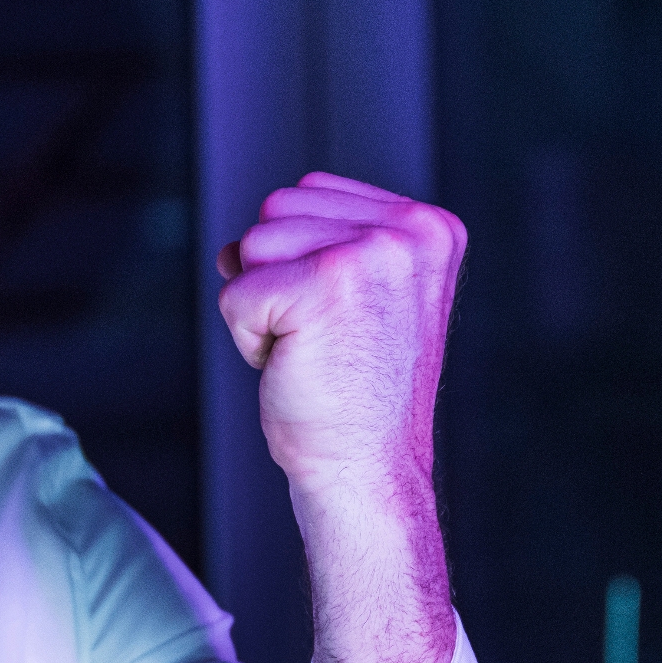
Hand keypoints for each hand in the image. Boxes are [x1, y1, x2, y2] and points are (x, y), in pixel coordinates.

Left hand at [216, 173, 461, 493]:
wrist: (368, 469)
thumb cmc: (353, 395)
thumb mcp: (349, 300)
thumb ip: (306, 247)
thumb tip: (233, 246)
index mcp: (429, 226)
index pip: (312, 193)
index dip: (301, 260)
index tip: (345, 319)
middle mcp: (409, 230)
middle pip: (278, 208)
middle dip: (277, 278)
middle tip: (324, 340)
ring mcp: (370, 253)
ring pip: (254, 243)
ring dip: (263, 306)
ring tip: (312, 350)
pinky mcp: (322, 284)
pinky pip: (235, 292)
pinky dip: (246, 338)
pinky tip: (295, 366)